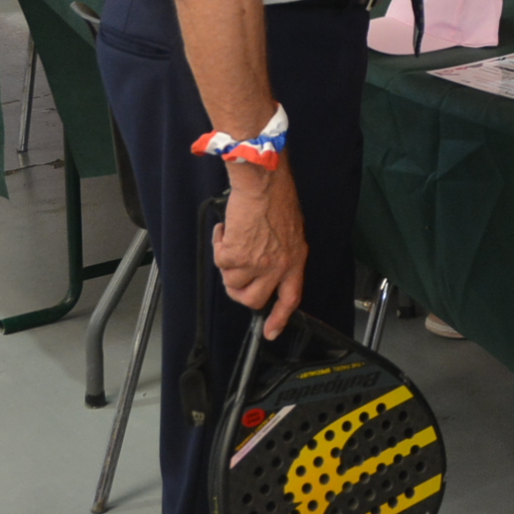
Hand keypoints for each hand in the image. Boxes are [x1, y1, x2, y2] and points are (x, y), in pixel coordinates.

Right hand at [214, 167, 304, 338]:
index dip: (280, 319)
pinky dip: (218, 244)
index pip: (290, 299)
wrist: (264, 181)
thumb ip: (282, 252)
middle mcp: (278, 267)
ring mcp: (257, 263)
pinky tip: (225, 229)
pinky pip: (219, 262)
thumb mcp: (291, 231)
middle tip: (233, 275)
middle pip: (254, 300)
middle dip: (238, 291)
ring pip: (232, 282)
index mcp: (295, 260)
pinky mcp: (237, 255)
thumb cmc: (278, 197)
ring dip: (227, 263)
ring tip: (231, 239)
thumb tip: (267, 266)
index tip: (271, 332)